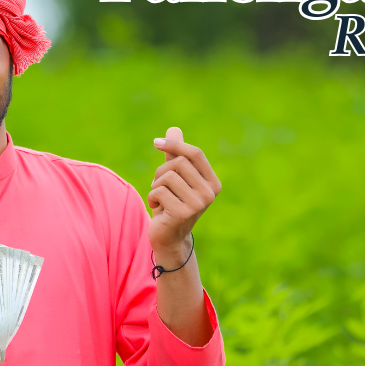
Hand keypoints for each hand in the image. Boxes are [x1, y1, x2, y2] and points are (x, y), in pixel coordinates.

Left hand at [148, 127, 220, 257]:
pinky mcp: (183, 213)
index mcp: (212, 183)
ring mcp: (198, 204)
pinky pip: (158, 191)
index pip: (195, 154)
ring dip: (155, 185)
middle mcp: (210, 193)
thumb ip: (176, 155)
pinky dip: (152, 197)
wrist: (169, 236)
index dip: (175, 145)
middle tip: (159, 186)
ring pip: (167, 177)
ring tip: (159, 198)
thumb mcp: (175, 178)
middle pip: (178, 163)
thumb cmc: (172, 203)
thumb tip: (173, 129)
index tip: (156, 143)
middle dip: (161, 172)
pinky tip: (158, 208)